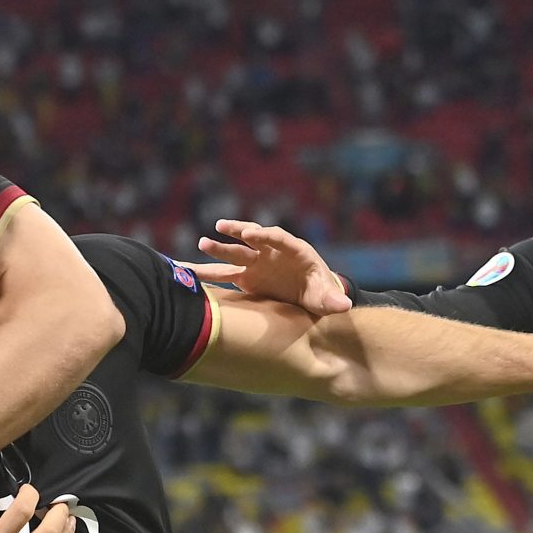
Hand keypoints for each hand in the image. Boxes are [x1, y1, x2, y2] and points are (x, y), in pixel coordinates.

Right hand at [191, 220, 351, 316]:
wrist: (311, 296)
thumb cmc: (321, 292)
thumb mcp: (327, 297)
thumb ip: (332, 301)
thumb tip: (344, 305)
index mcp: (294, 251)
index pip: (279, 238)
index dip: (266, 235)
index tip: (251, 233)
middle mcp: (272, 254)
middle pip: (252, 240)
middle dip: (237, 233)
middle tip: (221, 227)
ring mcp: (257, 264)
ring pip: (235, 253)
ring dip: (219, 249)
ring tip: (202, 243)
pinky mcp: (246, 278)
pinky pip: (224, 274)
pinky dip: (208, 273)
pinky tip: (188, 271)